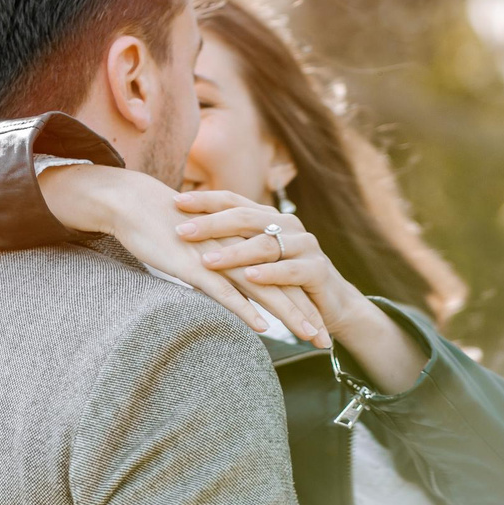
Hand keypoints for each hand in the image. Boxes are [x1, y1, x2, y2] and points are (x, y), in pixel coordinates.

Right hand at [38, 164, 330, 346]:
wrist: (132, 203)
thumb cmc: (162, 226)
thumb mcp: (199, 247)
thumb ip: (218, 263)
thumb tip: (228, 285)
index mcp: (240, 244)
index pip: (280, 274)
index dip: (301, 299)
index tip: (318, 323)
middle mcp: (237, 249)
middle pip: (281, 284)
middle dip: (307, 312)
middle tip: (327, 340)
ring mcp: (218, 258)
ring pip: (263, 290)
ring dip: (290, 314)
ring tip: (311, 337)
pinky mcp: (196, 266)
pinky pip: (226, 292)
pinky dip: (247, 310)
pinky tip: (265, 328)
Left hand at [173, 192, 424, 391]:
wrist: (329, 304)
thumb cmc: (282, 281)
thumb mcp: (252, 261)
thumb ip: (227, 247)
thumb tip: (180, 240)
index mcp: (268, 218)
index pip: (232, 200)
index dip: (204, 200)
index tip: (174, 201)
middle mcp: (286, 225)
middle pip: (244, 217)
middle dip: (210, 224)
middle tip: (181, 231)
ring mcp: (304, 245)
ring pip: (265, 244)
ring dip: (234, 253)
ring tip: (208, 261)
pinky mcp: (318, 269)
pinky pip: (290, 270)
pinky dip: (269, 274)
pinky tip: (251, 277)